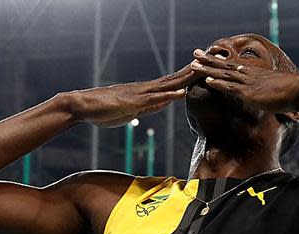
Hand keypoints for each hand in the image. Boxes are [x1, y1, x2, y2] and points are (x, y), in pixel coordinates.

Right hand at [69, 64, 197, 127]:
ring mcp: (140, 94)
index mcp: (148, 91)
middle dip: (196, 70)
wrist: (83, 106)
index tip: (209, 66)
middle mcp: (147, 88)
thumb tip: (165, 102)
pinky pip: (154, 99)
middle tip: (215, 59)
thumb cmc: (105, 109)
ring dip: (187, 78)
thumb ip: (149, 106)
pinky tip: (182, 92)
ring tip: (204, 69)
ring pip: (169, 85)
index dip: (193, 74)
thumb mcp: (134, 110)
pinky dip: (169, 95)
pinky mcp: (133, 103)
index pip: (175, 80)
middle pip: (177, 77)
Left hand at [190, 49, 298, 116]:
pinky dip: (218, 83)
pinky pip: (231, 87)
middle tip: (195, 53)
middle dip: (209, 60)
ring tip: (193, 64)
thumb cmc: (295, 94)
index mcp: (256, 75)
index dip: (221, 63)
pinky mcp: (250, 94)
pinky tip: (207, 80)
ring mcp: (249, 84)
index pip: (234, 67)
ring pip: (224, 74)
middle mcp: (250, 76)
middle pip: (225, 66)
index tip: (210, 57)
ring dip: (207, 69)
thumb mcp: (279, 93)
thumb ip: (271, 96)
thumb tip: (272, 102)